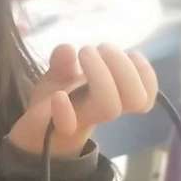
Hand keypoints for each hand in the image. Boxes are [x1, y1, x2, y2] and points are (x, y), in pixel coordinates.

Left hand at [7, 43, 157, 157]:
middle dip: (124, 67)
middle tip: (100, 48)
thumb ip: (64, 59)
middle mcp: (102, 110)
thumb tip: (68, 50)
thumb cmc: (58, 99)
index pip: (146, 96)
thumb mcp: (61, 73)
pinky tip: (59, 96)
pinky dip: (64, 110)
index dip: (146, 75)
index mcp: (113, 97)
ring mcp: (81, 119)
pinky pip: (66, 124)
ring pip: (110, 108)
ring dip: (102, 75)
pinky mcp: (55, 127)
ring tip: (85, 52)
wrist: (35, 131)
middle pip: (135, 99)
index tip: (130, 53)